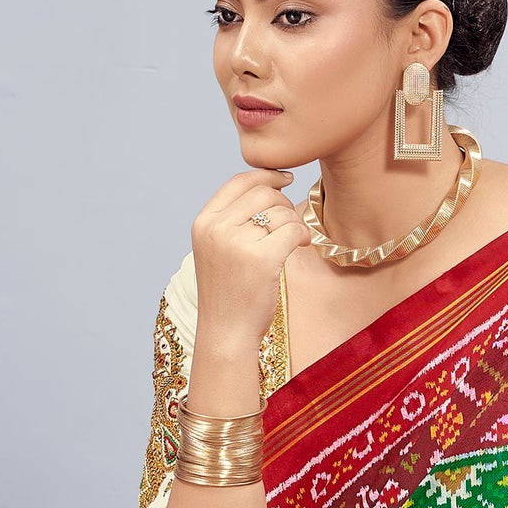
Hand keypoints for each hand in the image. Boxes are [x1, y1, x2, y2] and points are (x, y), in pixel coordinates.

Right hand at [189, 169, 308, 352]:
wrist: (225, 332)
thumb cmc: (228, 293)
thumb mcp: (216, 249)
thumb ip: (231, 220)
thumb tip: (268, 186)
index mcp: (203, 222)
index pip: (239, 181)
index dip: (266, 175)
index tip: (285, 179)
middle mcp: (216, 228)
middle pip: (264, 193)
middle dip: (284, 205)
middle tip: (290, 224)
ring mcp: (237, 243)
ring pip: (281, 211)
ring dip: (295, 223)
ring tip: (294, 241)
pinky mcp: (261, 259)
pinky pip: (294, 230)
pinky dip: (304, 235)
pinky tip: (302, 246)